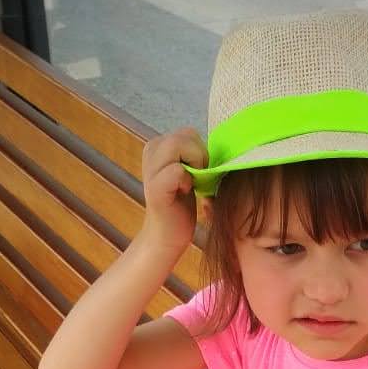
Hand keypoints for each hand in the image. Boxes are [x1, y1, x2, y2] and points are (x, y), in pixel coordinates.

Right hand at [141, 127, 207, 256]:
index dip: (200, 151)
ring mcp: (151, 168)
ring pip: (179, 145)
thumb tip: (217, 143)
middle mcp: (150, 151)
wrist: (167, 236)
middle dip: (200, 156)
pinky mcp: (155, 187)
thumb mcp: (188, 172)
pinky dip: (187, 181)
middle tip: (196, 179)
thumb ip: (193, 154)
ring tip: (190, 184)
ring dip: (195, 166)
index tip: (197, 173)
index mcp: (157, 146)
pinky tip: (184, 193)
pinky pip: (178, 170)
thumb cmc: (180, 205)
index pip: (188, 132)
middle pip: (186, 134)